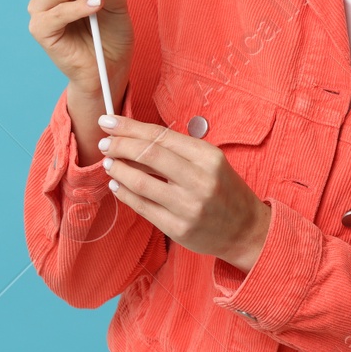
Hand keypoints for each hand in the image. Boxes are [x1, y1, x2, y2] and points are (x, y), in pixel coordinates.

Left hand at [95, 112, 272, 271]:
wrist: (246, 230)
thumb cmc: (224, 190)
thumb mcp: (210, 162)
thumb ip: (177, 151)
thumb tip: (134, 138)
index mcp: (209, 157)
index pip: (161, 136)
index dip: (130, 127)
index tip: (109, 121)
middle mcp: (200, 180)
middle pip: (148, 155)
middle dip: (119, 145)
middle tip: (104, 142)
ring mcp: (188, 207)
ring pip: (140, 182)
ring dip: (118, 170)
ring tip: (109, 163)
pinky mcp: (178, 228)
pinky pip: (142, 207)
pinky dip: (124, 193)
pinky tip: (117, 184)